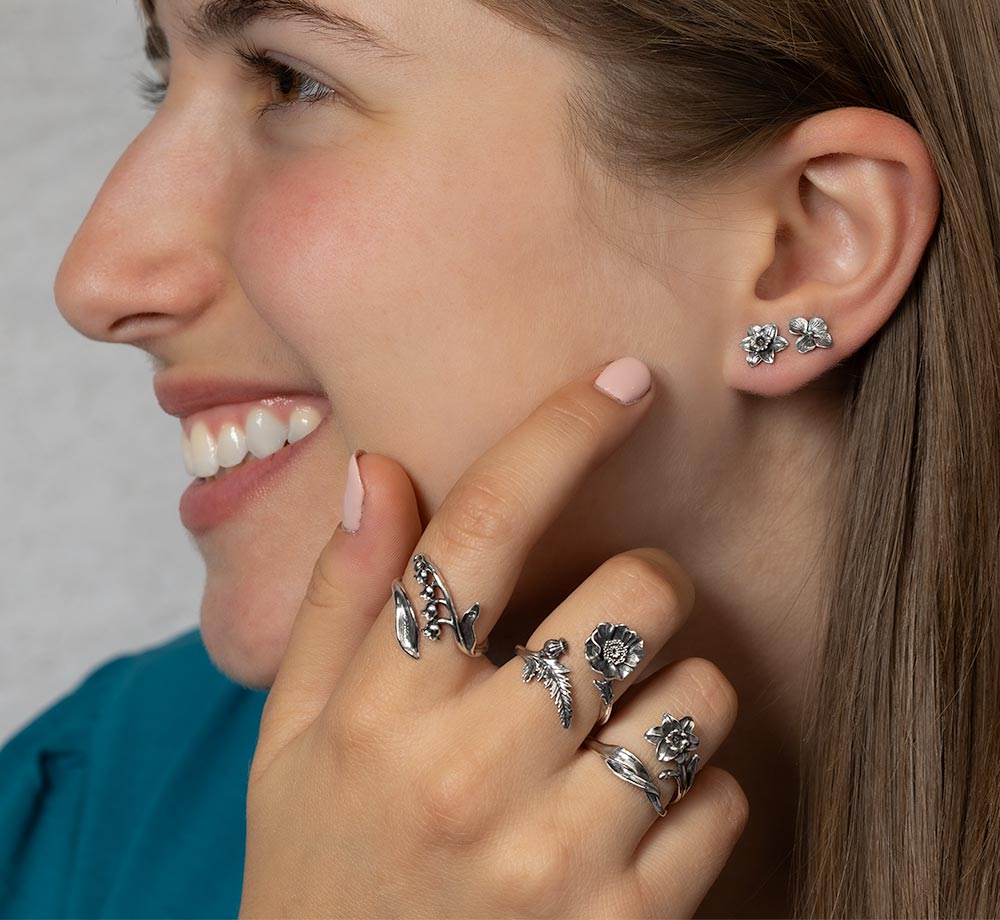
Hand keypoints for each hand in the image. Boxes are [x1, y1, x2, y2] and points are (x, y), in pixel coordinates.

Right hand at [239, 359, 747, 918]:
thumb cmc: (319, 865)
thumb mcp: (295, 736)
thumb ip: (340, 599)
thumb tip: (377, 469)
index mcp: (385, 709)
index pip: (480, 529)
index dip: (561, 432)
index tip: (625, 380)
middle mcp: (472, 773)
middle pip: (631, 594)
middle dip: (643, 584)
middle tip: (615, 616)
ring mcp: (556, 857)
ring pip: (699, 695)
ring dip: (677, 691)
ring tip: (617, 728)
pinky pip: (722, 801)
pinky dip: (695, 791)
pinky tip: (630, 817)